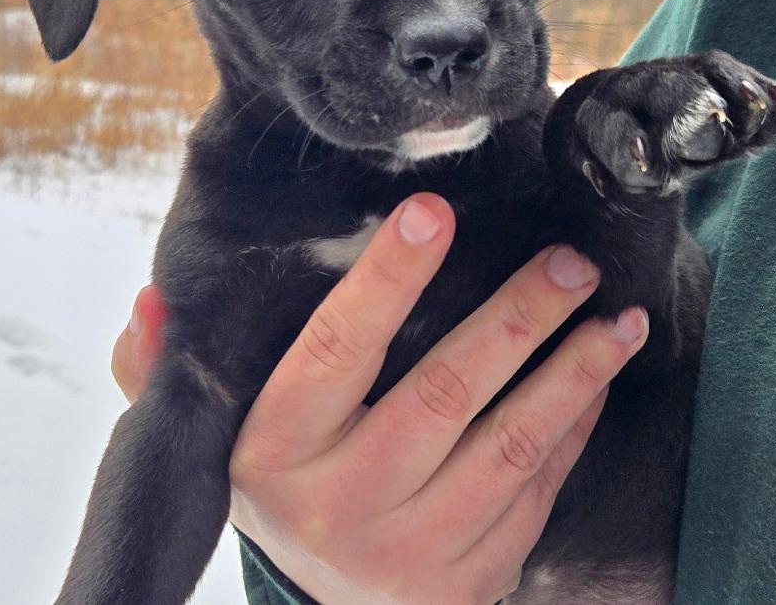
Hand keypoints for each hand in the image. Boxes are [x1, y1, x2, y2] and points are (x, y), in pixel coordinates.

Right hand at [113, 196, 647, 603]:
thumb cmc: (278, 488)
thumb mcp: (211, 436)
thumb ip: (166, 369)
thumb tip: (154, 299)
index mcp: (278, 452)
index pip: (335, 350)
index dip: (386, 278)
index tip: (433, 209)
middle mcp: (345, 504)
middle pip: (444, 393)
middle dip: (516, 319)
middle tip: (570, 260)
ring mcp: (416, 551)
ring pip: (511, 445)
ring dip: (573, 373)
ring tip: (621, 315)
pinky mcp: (471, 579)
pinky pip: (537, 491)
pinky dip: (575, 426)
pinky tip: (600, 375)